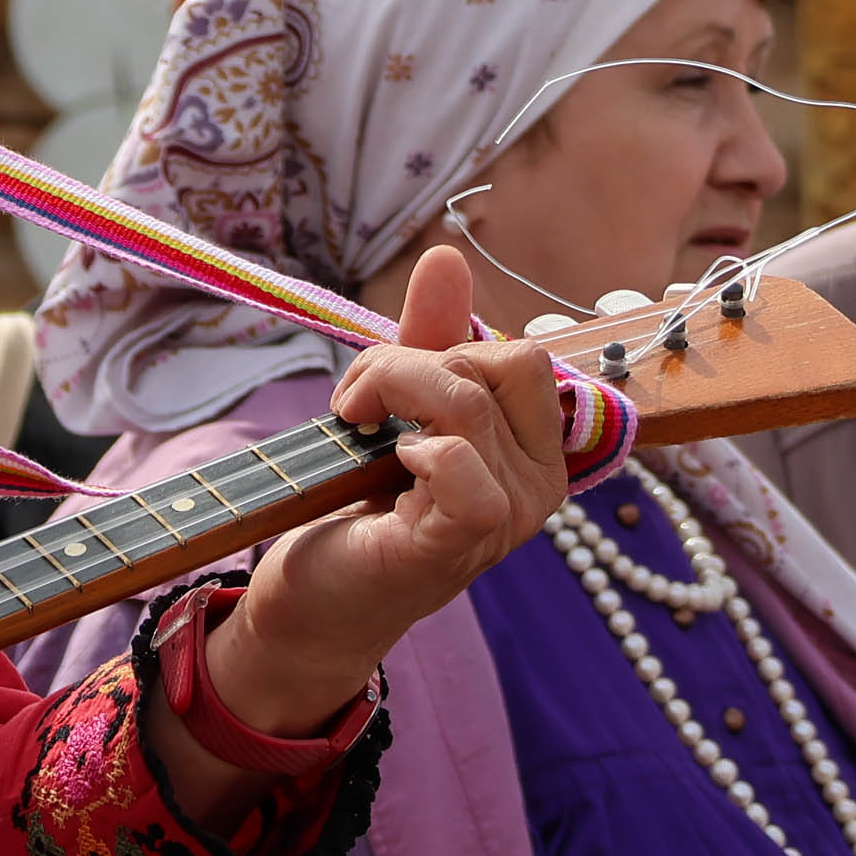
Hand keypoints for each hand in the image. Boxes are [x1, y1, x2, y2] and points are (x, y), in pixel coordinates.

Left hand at [197, 246, 566, 740]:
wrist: (315, 602)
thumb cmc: (359, 508)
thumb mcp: (397, 408)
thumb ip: (428, 335)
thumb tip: (447, 254)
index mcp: (536, 449)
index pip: (523, 356)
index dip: (443, 348)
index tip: (382, 386)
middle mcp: (540, 484)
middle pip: (502, 363)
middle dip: (412, 361)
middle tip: (359, 405)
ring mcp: (510, 518)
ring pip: (465, 402)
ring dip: (386, 391)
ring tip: (353, 427)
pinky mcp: (463, 541)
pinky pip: (459, 462)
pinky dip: (411, 447)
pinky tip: (386, 468)